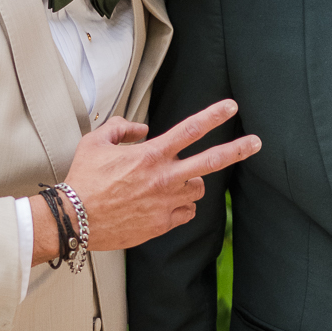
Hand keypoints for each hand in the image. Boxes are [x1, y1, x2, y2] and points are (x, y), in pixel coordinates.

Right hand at [28, 104, 260, 260]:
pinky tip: (167, 204)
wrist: (74, 220)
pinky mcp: (163, 224)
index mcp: (151, 154)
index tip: (231, 107)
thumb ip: (121, 129)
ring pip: (198, 188)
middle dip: (237, 149)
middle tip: (257, 142)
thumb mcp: (95, 142)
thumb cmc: (83, 180)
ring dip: (194, 182)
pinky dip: (182, 206)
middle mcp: (164, 178)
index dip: (214, 115)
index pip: (190, 129)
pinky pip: (187, 212)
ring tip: (177, 181)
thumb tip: (140, 128)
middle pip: (210, 161)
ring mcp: (166, 202)